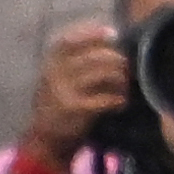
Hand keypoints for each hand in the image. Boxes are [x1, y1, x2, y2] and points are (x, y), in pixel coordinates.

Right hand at [19, 18, 129, 162]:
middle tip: (127, 68)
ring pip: (104, 74)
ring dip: (121, 79)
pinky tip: (121, 103)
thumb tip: (110, 40)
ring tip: (125, 87)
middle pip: (94, 56)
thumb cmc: (59, 106)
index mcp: (50, 64)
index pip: (69, 41)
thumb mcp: (57, 80)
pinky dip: (119, 99)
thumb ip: (75, 62)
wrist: (46, 140)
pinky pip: (107, 98)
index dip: (92, 34)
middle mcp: (54, 74)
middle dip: (117, 60)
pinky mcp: (76, 109)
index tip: (112, 33)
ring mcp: (64, 91)